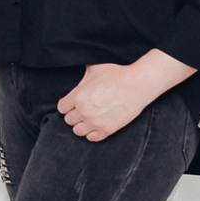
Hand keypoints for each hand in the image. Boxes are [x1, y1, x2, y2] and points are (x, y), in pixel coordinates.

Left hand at [58, 49, 196, 140]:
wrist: (137, 85)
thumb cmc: (117, 74)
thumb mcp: (95, 68)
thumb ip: (82, 73)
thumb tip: (74, 62)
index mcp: (78, 96)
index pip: (61, 108)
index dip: (67, 105)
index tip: (73, 103)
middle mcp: (84, 111)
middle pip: (68, 120)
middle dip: (74, 114)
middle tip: (83, 109)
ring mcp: (95, 122)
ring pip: (78, 131)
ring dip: (82, 125)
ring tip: (89, 118)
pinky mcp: (107, 130)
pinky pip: (92, 138)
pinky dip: (93, 133)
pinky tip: (97, 124)